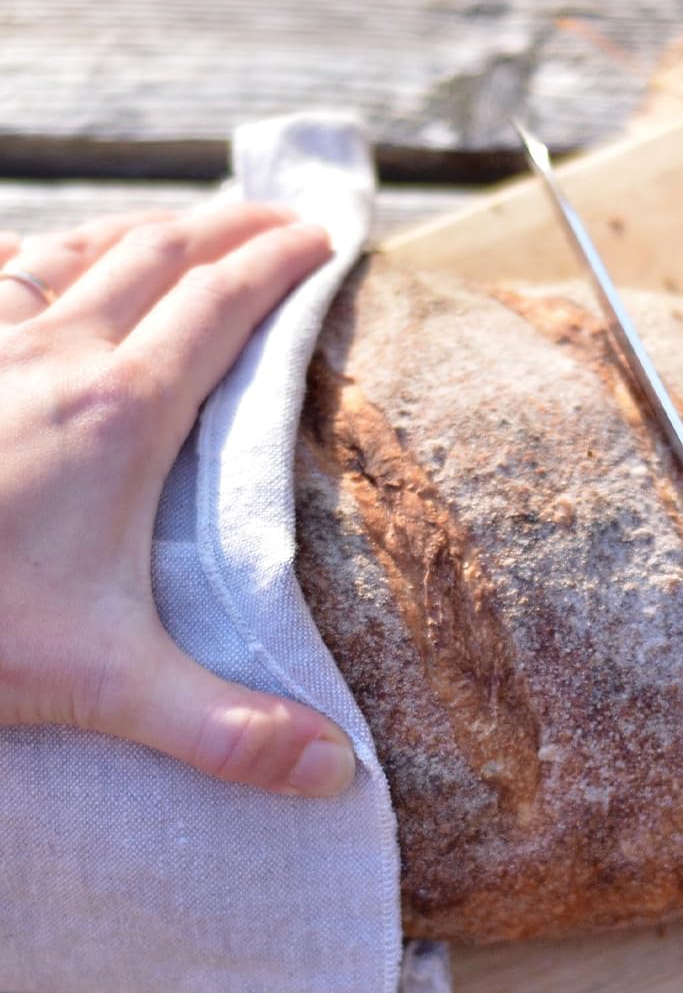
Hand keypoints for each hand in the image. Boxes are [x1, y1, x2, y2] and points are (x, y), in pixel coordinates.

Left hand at [0, 206, 354, 794]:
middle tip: (282, 219)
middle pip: (158, 256)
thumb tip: (338, 773)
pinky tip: (35, 258)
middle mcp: (51, 355)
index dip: (280, 267)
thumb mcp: (101, 685)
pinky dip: (36, 252)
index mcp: (119, 415)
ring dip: (144, 229)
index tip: (324, 240)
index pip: (221, 308)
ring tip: (187, 227)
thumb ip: (226, 731)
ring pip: (75, 250)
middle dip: (230, 229)